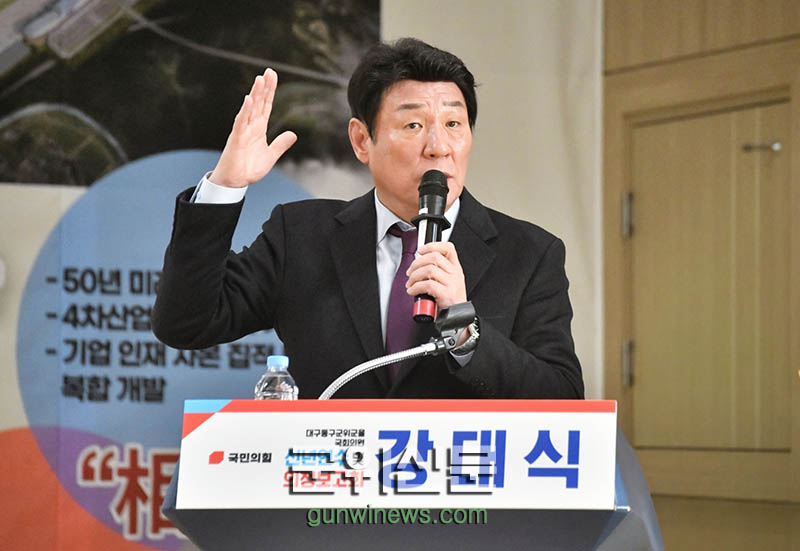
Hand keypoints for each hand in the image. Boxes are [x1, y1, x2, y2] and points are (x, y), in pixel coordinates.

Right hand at [209, 68, 296, 187]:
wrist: (235, 182)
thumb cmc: (248, 169)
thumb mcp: (270, 155)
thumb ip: (281, 144)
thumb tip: (293, 134)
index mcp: (258, 129)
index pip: (265, 106)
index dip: (270, 92)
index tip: (273, 77)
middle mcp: (250, 126)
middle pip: (258, 103)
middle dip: (264, 87)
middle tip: (269, 71)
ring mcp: (242, 131)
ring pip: (250, 109)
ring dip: (255, 94)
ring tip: (260, 80)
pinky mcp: (236, 139)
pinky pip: (240, 122)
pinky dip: (245, 111)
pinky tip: (248, 100)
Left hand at [405, 242, 466, 310]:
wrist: (456, 318)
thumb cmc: (449, 301)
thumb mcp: (448, 282)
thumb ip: (438, 271)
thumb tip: (418, 264)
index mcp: (456, 268)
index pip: (448, 248)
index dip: (432, 246)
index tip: (421, 251)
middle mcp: (456, 274)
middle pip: (434, 257)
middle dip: (417, 263)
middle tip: (410, 272)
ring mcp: (452, 284)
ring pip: (429, 270)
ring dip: (414, 276)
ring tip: (410, 284)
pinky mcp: (446, 294)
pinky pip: (427, 285)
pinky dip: (415, 287)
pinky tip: (412, 291)